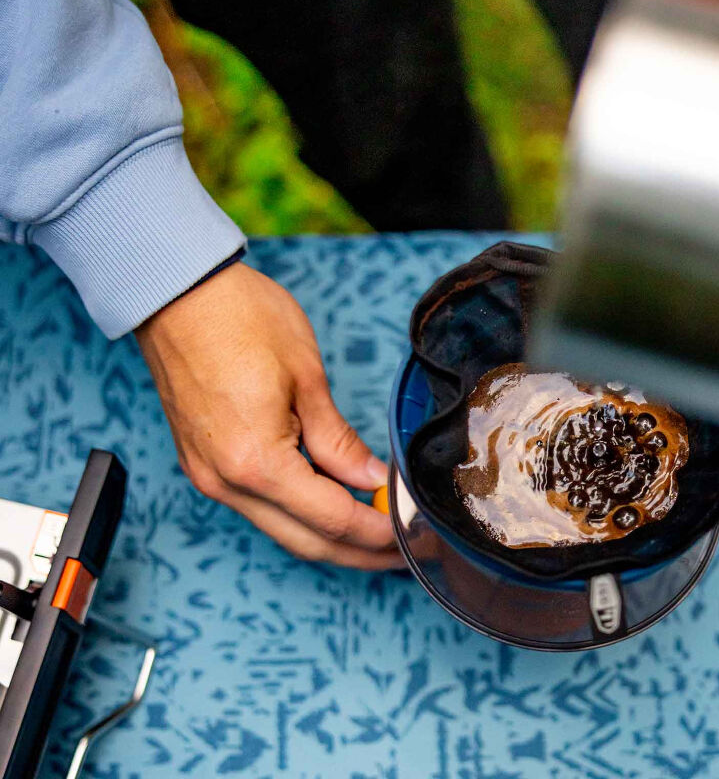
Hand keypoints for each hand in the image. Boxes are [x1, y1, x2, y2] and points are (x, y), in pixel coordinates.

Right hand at [135, 262, 401, 568]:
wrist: (177, 293)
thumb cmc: (239, 319)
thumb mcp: (306, 377)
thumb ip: (338, 440)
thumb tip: (371, 479)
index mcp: (256, 461)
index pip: (332, 518)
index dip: (377, 531)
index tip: (412, 532)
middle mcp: (225, 481)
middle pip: (305, 540)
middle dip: (358, 552)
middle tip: (405, 552)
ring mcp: (209, 475)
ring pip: (281, 528)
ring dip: (330, 536)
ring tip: (377, 532)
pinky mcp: (203, 462)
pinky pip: (259, 505)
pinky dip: (300, 512)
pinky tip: (333, 502)